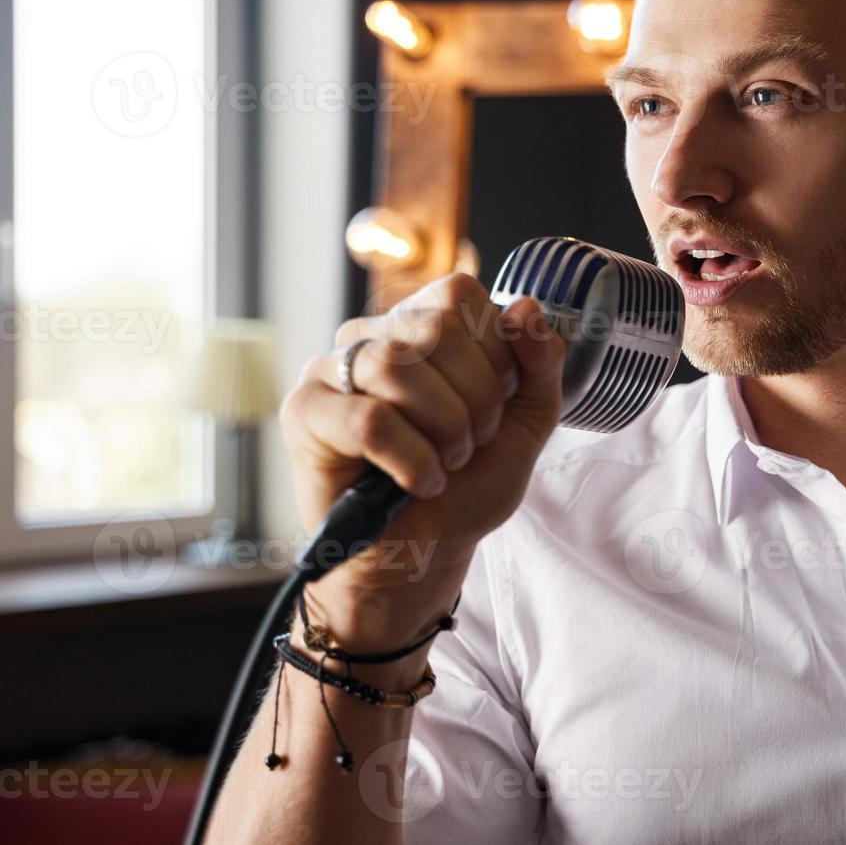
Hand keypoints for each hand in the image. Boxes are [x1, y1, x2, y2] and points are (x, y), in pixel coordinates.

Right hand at [277, 273, 563, 642]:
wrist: (427, 551)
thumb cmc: (469, 482)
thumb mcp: (527, 421)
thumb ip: (541, 363)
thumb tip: (527, 307)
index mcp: (424, 324)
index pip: (461, 295)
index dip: (495, 354)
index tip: (496, 405)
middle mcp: (373, 334)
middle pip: (435, 328)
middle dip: (477, 399)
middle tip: (471, 443)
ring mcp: (332, 370)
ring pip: (397, 367)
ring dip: (445, 429)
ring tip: (447, 463)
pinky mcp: (304, 413)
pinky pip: (368, 419)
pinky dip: (412, 461)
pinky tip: (419, 483)